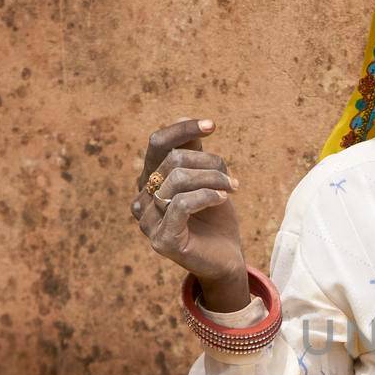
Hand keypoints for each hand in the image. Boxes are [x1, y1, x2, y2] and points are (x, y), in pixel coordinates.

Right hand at [130, 117, 249, 306]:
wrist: (226, 258)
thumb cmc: (215, 218)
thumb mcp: (207, 179)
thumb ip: (192, 153)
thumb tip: (180, 116)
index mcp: (149, 180)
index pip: (157, 143)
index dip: (182, 130)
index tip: (212, 125)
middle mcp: (142, 198)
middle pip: (174, 160)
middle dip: (210, 163)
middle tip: (231, 178)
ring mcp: (148, 221)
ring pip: (178, 180)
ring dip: (213, 179)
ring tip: (232, 187)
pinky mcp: (162, 240)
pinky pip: (181, 204)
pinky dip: (206, 196)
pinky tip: (223, 198)